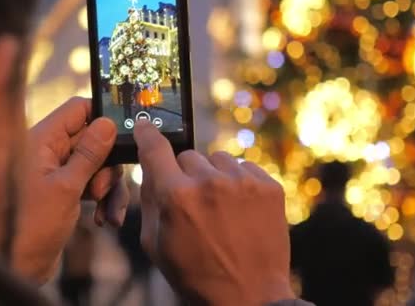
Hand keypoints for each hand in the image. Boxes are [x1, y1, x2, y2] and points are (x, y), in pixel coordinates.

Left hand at [14, 97, 129, 282]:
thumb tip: (107, 123)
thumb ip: (89, 154)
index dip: (102, 118)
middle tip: (100, 190)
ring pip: (97, 164)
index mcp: (42, 140)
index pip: (77, 110)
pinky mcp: (63, 191)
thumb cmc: (29, 228)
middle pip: (92, 139)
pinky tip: (106, 220)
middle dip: (106, 164)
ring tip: (107, 211)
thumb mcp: (66, 188)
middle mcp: (48, 151)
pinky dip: (103, 199)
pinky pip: (92, 184)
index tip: (122, 137)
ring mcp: (57, 172)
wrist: (14, 269)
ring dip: (108, 186)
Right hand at [134, 121, 293, 304]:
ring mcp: (243, 182)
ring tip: (219, 207)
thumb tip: (150, 170)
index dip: (147, 134)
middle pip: (187, 156)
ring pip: (216, 159)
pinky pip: (244, 166)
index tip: (146, 125)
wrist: (249, 297)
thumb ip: (149, 201)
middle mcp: (209, 182)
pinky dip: (238, 181)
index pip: (155, 148)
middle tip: (193, 203)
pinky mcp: (268, 187)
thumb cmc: (196, 274)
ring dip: (213, 176)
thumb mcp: (156, 244)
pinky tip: (239, 208)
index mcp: (176, 197)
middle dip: (184, 174)